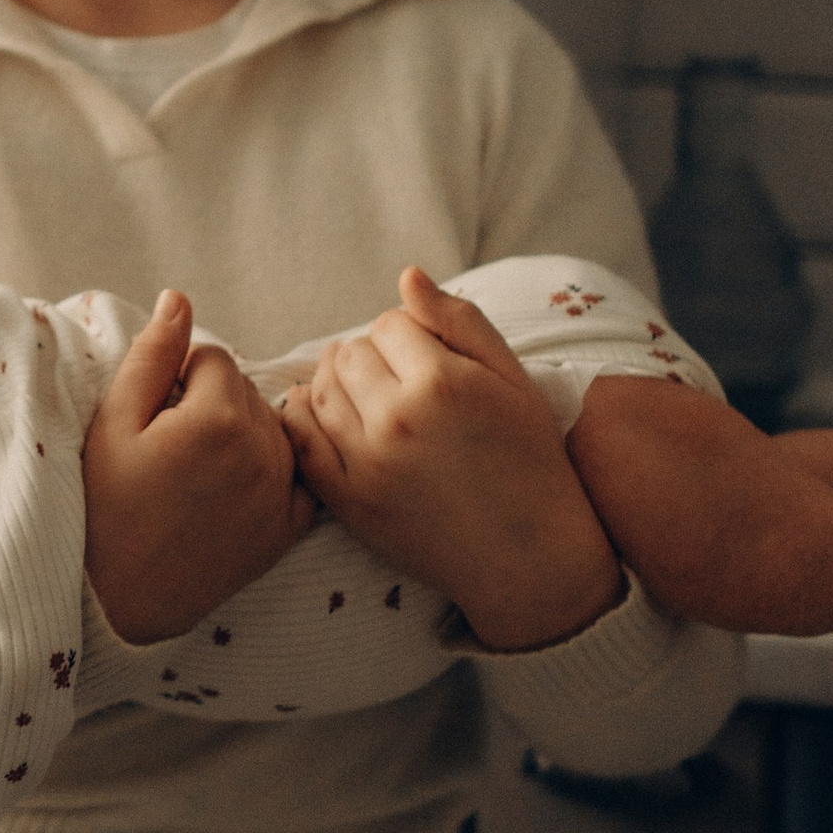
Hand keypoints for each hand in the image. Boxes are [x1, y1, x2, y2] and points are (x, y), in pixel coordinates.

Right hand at [84, 289, 318, 644]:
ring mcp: (282, 492)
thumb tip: (180, 298)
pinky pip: (299, 472)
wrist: (119, 600)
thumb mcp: (112, 424)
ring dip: (241, 434)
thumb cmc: (105, 505)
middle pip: (245, 389)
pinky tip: (236, 488)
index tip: (154, 418)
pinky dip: (275, 470)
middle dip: (209, 403)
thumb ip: (152, 356)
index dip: (177, 379)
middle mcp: (262, 452)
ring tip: (196, 472)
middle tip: (170, 449)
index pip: (214, 357)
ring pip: (272, 425)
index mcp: (218, 419)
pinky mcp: (289, 528)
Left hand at [280, 266, 623, 653]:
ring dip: (339, 384)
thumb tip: (406, 275)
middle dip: (373, 357)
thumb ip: (459, 321)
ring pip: (320, 390)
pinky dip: (303, 419)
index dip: (409, 335)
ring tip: (371, 397)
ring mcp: (367, 463)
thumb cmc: (531, 460)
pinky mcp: (348, 502)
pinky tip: (322, 414)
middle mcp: (397, 419)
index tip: (429, 359)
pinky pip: (301, 441)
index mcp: (442, 383)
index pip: (389, 323)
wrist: (530, 557)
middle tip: (401, 380)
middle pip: (350, 353)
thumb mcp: (513, 380)